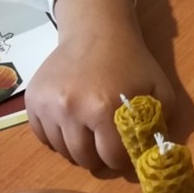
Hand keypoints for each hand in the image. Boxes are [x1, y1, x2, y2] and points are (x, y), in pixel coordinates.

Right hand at [25, 0, 174, 170]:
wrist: (96, 33)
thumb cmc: (132, 65)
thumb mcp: (160, 92)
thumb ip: (159, 127)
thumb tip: (152, 159)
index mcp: (105, 109)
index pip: (112, 158)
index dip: (123, 159)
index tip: (126, 151)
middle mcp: (72, 109)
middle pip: (85, 159)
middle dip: (100, 158)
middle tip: (107, 146)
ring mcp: (48, 105)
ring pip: (63, 151)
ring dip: (78, 149)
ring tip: (90, 134)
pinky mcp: (33, 101)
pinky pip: (43, 137)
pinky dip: (57, 138)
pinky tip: (72, 125)